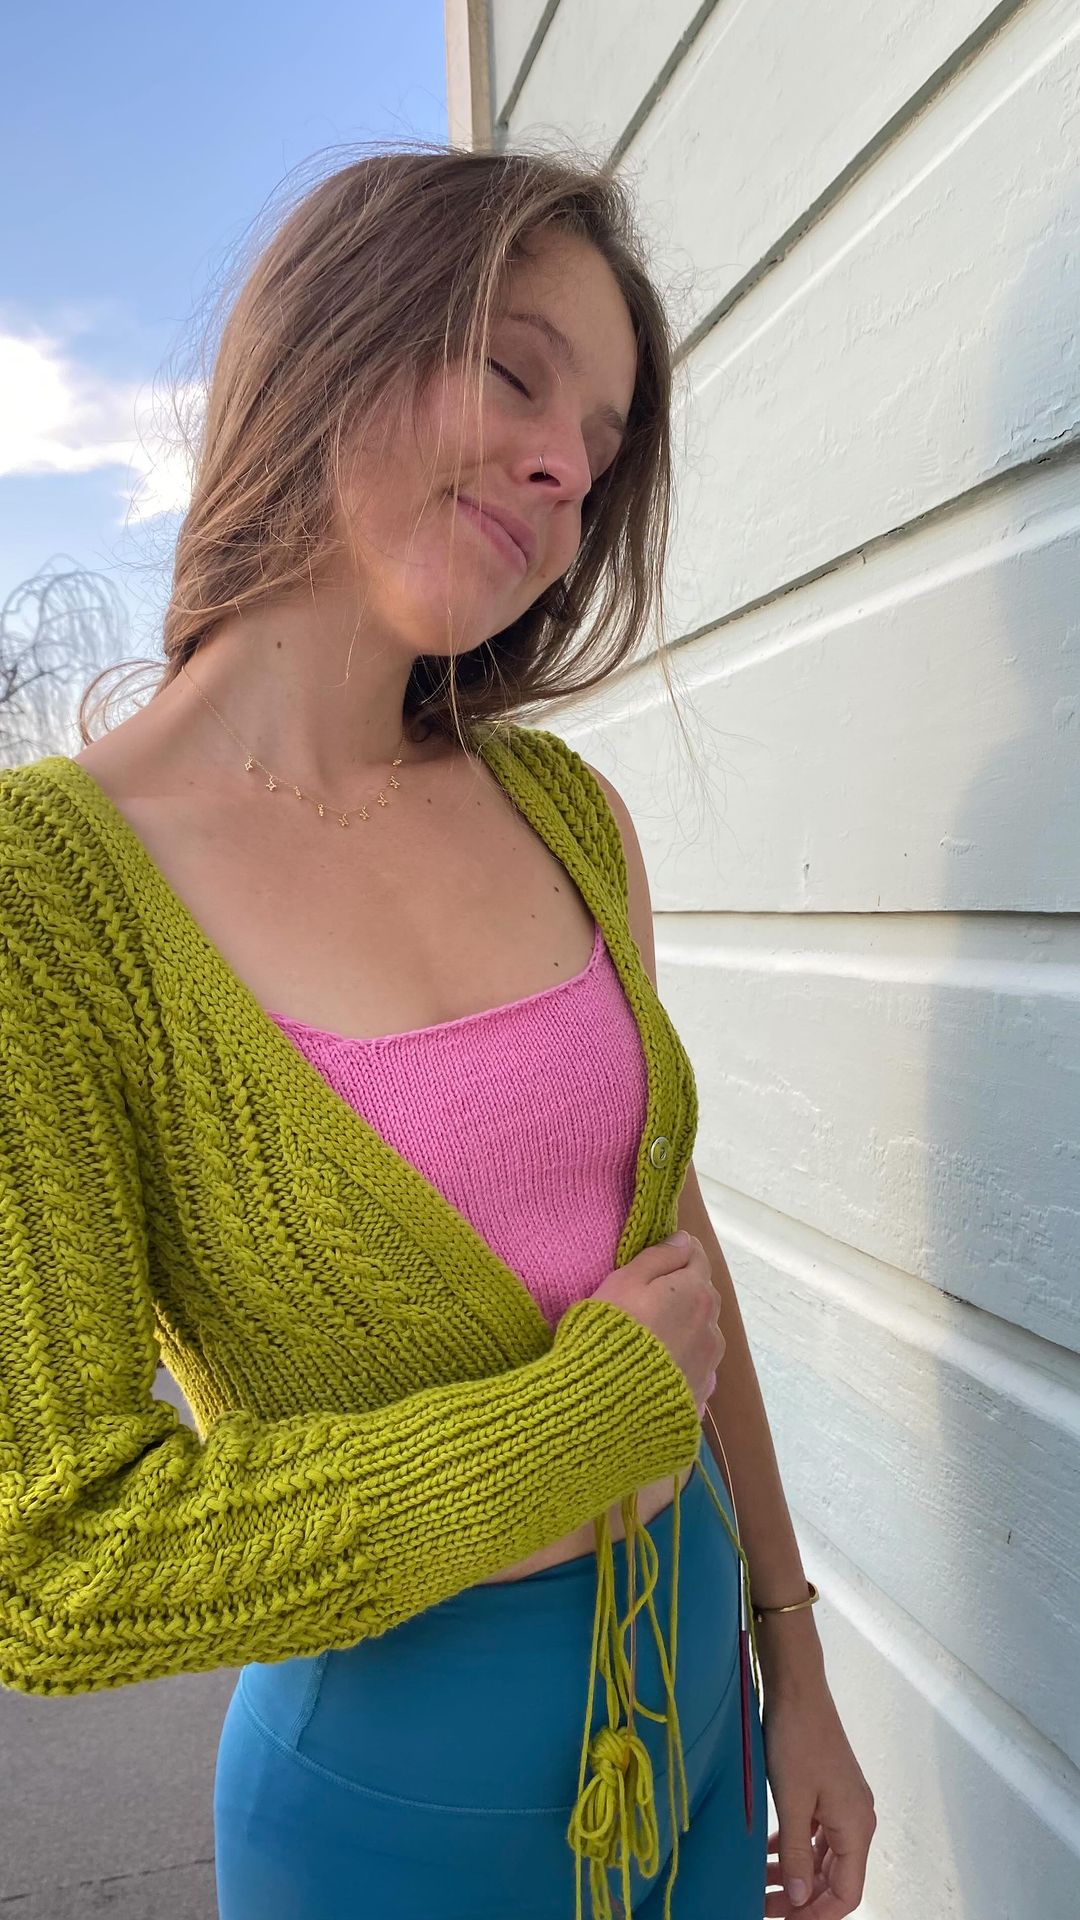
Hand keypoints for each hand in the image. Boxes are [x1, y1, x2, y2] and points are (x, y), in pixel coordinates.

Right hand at [591, 1231, 723, 1410]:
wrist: (610, 1401)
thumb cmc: (613, 1331)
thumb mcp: (625, 1281)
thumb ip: (658, 1257)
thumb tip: (684, 1239)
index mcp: (696, 1291)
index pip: (696, 1256)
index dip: (674, 1254)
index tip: (652, 1263)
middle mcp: (712, 1326)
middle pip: (702, 1295)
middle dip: (680, 1291)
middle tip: (643, 1302)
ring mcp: (709, 1363)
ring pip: (701, 1332)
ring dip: (684, 1329)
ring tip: (650, 1340)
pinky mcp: (701, 1393)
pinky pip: (695, 1367)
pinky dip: (681, 1362)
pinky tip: (657, 1369)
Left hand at [762, 1667, 876, 1915]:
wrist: (796, 1686)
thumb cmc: (796, 1737)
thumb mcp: (792, 1800)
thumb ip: (798, 1854)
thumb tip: (800, 1899)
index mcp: (856, 1826)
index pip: (847, 1893)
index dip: (817, 1914)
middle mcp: (857, 1818)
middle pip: (835, 1877)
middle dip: (802, 1897)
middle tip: (765, 1905)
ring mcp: (843, 1803)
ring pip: (823, 1856)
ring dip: (796, 1873)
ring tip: (761, 1884)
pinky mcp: (828, 1789)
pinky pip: (816, 1832)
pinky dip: (795, 1847)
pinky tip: (769, 1853)